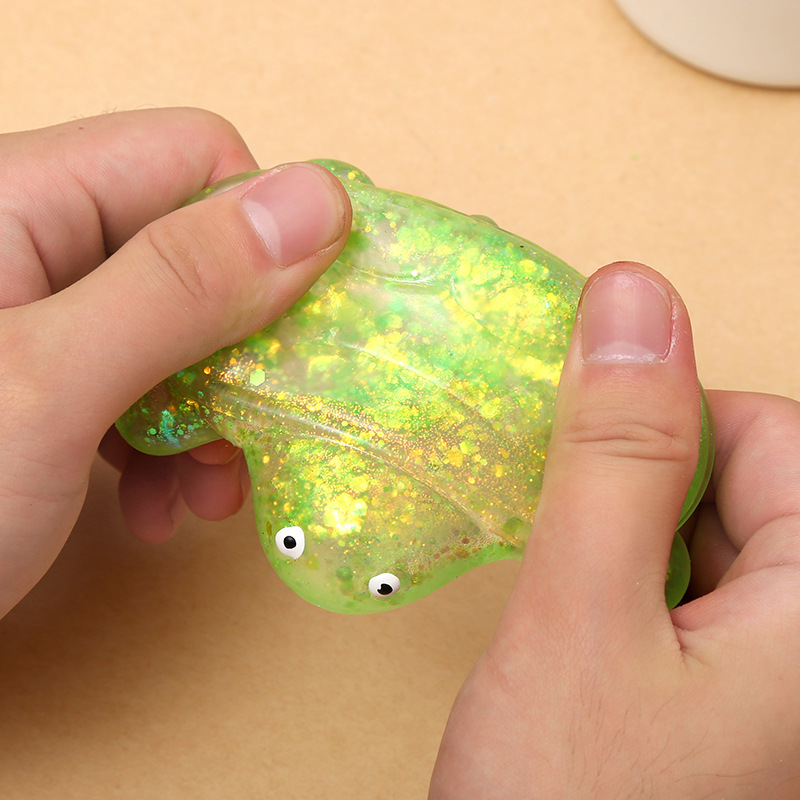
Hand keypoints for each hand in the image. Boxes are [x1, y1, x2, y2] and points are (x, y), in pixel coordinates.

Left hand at [0, 108, 350, 617]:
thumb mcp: (51, 387)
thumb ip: (182, 285)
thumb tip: (319, 202)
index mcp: (17, 200)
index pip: (194, 160)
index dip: (266, 232)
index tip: (305, 325)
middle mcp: (30, 247)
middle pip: (196, 254)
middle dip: (241, 350)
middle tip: (262, 426)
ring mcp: (38, 323)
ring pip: (180, 333)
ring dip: (212, 416)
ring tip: (205, 492)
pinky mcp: (46, 388)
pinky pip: (142, 389)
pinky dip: (168, 450)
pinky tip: (159, 508)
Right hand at [429, 263, 799, 798]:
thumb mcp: (580, 619)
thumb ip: (614, 451)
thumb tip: (631, 296)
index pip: (772, 431)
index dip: (659, 430)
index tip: (573, 473)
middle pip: (741, 478)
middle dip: (634, 492)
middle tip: (565, 561)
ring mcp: (777, 669)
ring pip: (705, 530)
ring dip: (623, 536)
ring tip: (571, 611)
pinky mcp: (731, 690)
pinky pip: (686, 583)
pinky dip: (626, 577)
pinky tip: (582, 629)